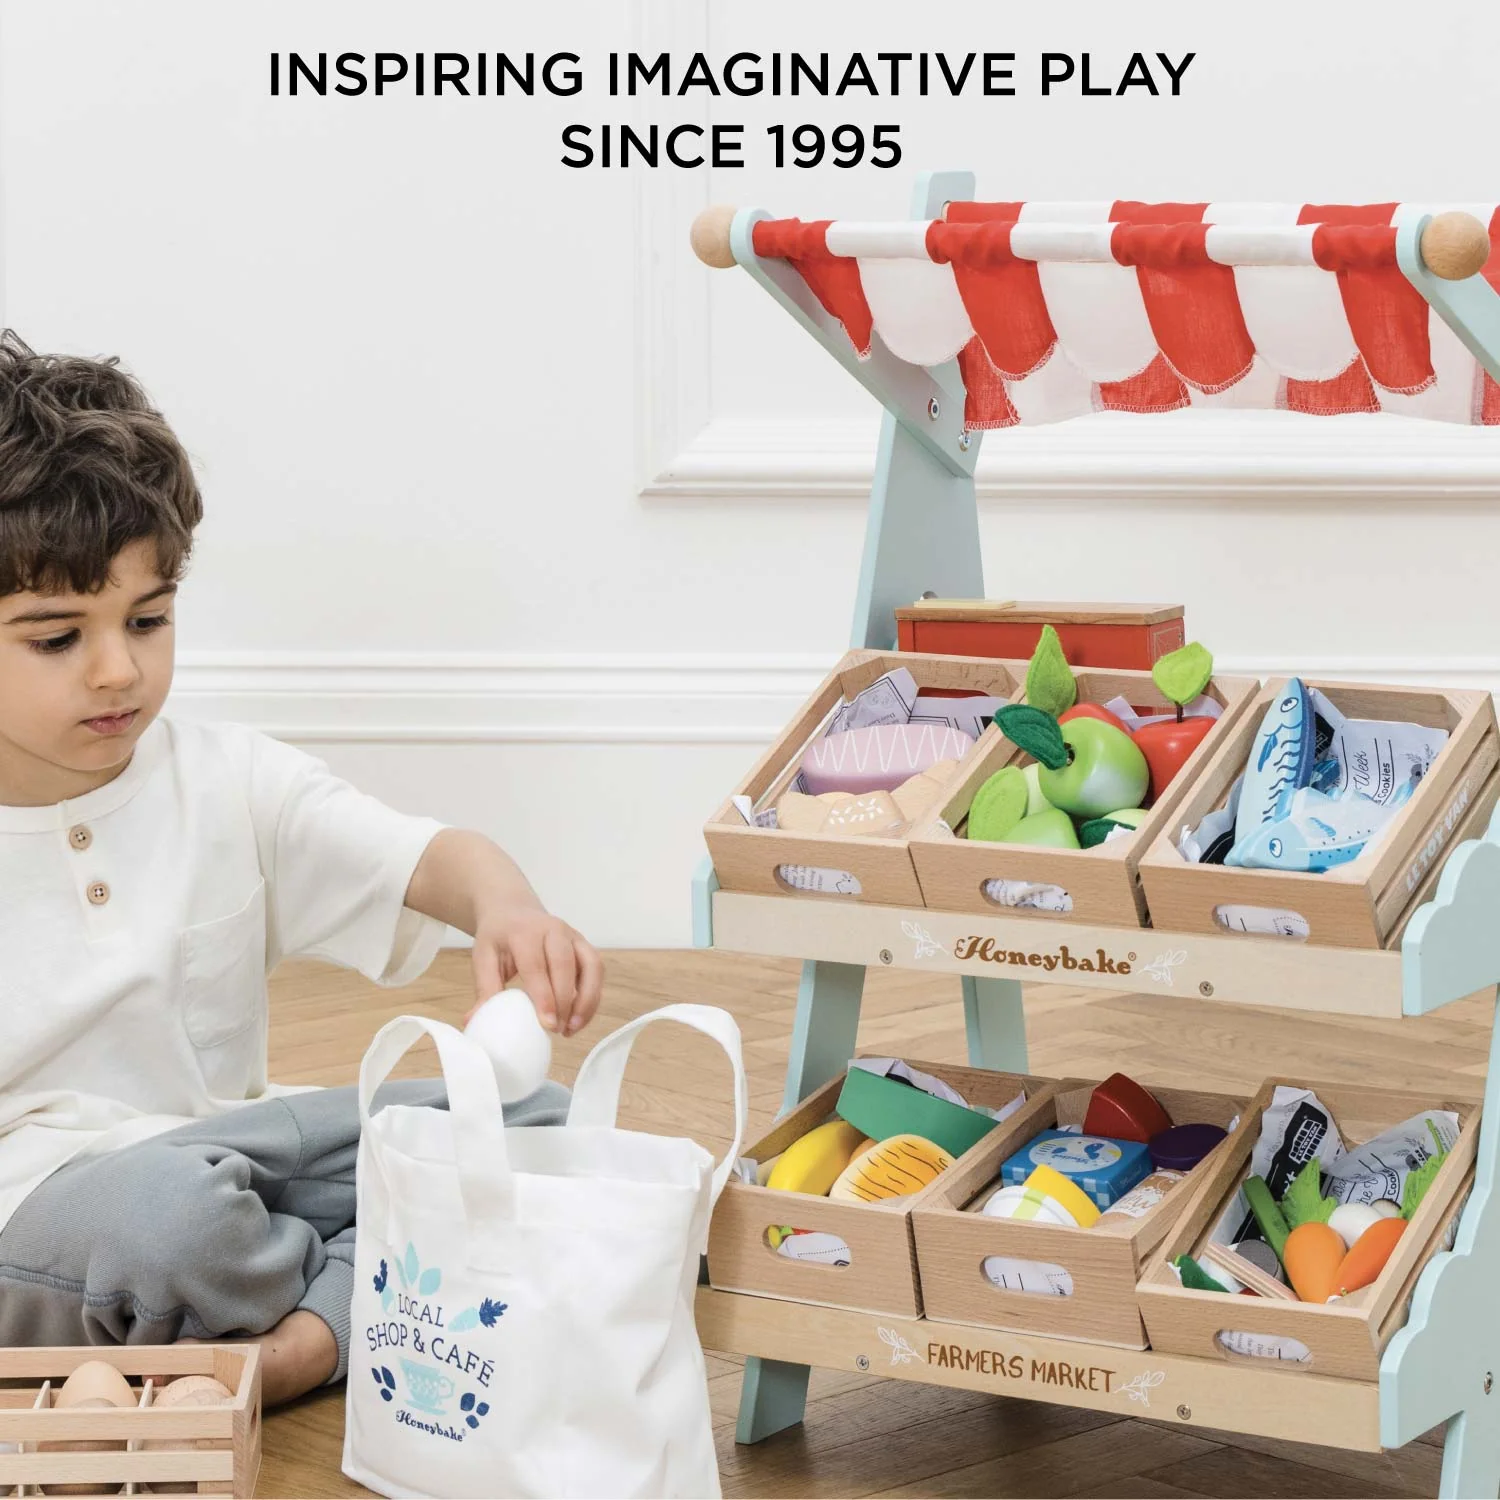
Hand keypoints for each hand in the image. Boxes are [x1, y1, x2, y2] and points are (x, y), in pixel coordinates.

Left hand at [467, 903, 603, 1036]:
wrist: (513, 910)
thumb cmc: (498, 936)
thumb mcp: (483, 957)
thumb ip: (484, 988)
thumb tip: (474, 1021)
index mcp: (524, 931)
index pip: (537, 965)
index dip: (544, 997)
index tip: (548, 1024)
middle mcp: (554, 929)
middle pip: (566, 966)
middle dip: (566, 1002)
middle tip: (558, 1030)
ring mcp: (573, 935)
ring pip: (591, 966)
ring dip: (587, 1000)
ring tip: (573, 1028)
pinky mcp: (584, 944)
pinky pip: (596, 970)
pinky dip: (592, 996)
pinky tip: (579, 1017)